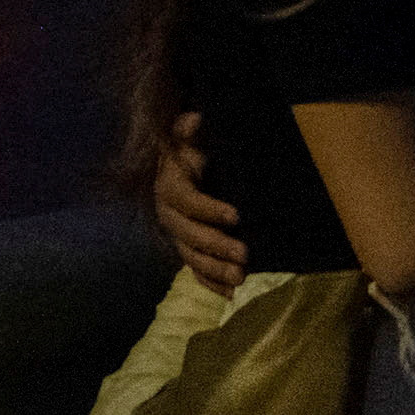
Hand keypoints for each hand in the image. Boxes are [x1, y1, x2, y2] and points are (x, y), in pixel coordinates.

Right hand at [149, 115, 249, 289]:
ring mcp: (177, 236)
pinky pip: (195, 271)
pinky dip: (211, 283)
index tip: (237, 216)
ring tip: (241, 277)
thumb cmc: (192, 153)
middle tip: (245, 255)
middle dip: (216, 246)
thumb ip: (189, 130)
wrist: (183, 172)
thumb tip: (195, 119)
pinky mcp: (187, 250)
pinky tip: (231, 294)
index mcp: (169, 187)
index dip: (209, 210)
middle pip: (189, 235)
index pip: (187, 202)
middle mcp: (169, 215)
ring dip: (215, 269)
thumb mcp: (190, 139)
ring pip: (191, 256)